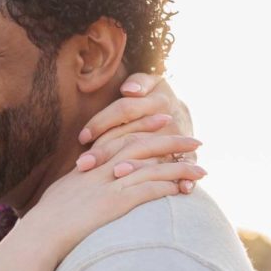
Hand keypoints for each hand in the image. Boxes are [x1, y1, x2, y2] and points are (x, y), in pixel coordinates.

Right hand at [22, 132, 208, 262]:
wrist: (38, 236)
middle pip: (143, 147)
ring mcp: (108, 185)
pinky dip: (168, 187)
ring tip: (201, 169)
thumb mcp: (60, 196)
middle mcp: (102, 170)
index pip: (121, 137)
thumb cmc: (43, 224)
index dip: (145, 127)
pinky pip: (148, 190)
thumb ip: (76, 186)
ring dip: (179, 167)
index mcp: (90, 166)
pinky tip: (184, 189)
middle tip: (195, 139)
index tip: (163, 121)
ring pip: (152, 167)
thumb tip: (80, 182)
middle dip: (171, 141)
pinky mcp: (114, 204)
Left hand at [77, 72, 196, 173]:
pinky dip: (185, 177)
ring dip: (138, 166)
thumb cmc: (154, 101)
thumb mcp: (150, 85)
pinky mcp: (188, 157)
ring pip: (154, 154)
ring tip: (116, 173)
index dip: (102, 122)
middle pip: (134, 136)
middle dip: (107, 151)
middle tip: (83, 164)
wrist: (183, 116)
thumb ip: (140, 82)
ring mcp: (179, 141)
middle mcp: (170, 121)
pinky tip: (178, 188)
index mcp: (158, 100)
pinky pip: (186, 167)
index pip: (126, 110)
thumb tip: (129, 89)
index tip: (82, 137)